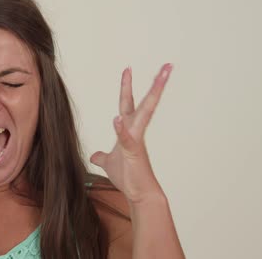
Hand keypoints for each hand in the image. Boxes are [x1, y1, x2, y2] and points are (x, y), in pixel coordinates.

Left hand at [90, 63, 171, 205]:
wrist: (139, 195)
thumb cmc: (128, 178)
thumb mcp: (109, 163)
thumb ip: (102, 156)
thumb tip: (95, 155)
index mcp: (129, 130)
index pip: (128, 103)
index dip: (126, 87)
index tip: (127, 69)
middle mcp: (135, 131)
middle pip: (145, 102)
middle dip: (155, 84)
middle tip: (167, 65)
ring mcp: (136, 140)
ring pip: (144, 113)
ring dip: (153, 95)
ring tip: (162, 78)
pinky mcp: (133, 153)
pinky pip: (126, 139)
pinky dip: (121, 130)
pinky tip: (116, 119)